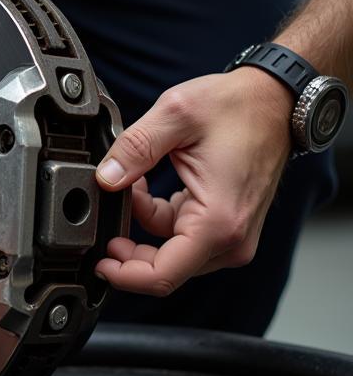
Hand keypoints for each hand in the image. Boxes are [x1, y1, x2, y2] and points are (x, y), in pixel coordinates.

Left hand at [93, 68, 292, 295]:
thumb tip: (105, 179)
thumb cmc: (240, 106)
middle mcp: (231, 238)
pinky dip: (157, 215)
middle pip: (164, 268)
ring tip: (133, 183)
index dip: (123, 275)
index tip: (100, 261)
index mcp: (219, 222)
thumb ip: (134, 148)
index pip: (162, 276)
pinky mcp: (225, 226)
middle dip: (128, 245)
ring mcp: (231, 235)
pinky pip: (178, 234)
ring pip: (168, 250)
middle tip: (110, 209)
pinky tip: (147, 187)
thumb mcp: (175, 114)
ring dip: (141, 222)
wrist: (275, 100)